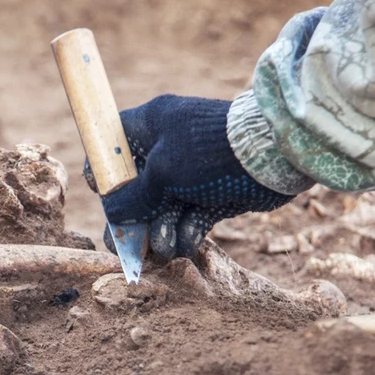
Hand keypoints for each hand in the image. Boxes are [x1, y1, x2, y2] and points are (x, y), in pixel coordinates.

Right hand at [84, 95, 293, 258]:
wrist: (272, 158)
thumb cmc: (209, 152)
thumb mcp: (162, 172)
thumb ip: (132, 196)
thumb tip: (112, 214)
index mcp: (150, 126)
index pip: (113, 146)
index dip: (103, 173)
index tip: (104, 196)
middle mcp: (166, 148)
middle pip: (135, 189)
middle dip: (132, 220)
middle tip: (126, 248)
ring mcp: (189, 174)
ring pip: (161, 210)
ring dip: (160, 232)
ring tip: (165, 248)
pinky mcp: (210, 195)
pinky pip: (187, 219)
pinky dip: (185, 233)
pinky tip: (186, 244)